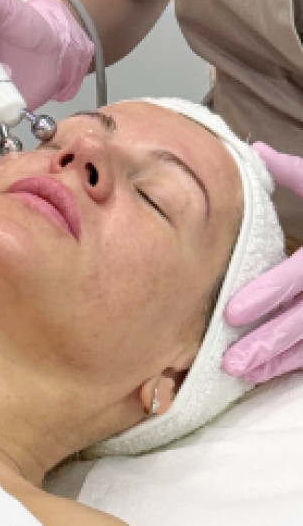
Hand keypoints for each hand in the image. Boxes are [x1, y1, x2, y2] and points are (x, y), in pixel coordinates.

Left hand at [223, 143, 302, 381]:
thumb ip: (295, 173)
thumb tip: (256, 152)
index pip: (299, 276)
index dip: (266, 294)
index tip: (231, 313)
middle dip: (268, 342)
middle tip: (230, 362)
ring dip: (281, 361)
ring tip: (243, 373)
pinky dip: (300, 363)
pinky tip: (273, 372)